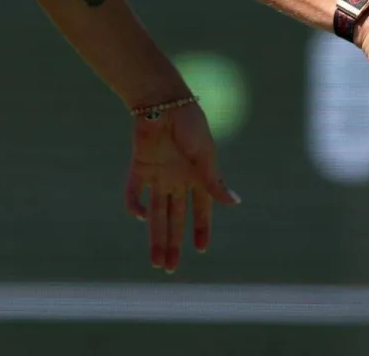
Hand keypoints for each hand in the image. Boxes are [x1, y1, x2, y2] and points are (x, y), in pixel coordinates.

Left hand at [124, 101, 240, 271]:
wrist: (162, 100)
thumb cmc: (190, 123)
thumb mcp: (206, 154)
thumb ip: (214, 180)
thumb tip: (234, 203)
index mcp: (197, 175)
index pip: (201, 209)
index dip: (201, 229)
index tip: (201, 250)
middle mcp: (177, 179)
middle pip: (175, 218)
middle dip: (173, 243)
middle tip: (170, 268)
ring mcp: (157, 174)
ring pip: (156, 214)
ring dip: (155, 237)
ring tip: (156, 262)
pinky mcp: (139, 167)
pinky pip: (134, 191)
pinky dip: (135, 205)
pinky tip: (141, 218)